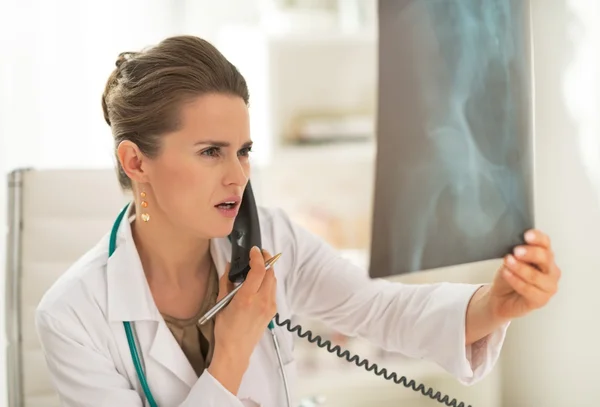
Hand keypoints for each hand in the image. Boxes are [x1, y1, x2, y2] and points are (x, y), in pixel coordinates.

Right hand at [208, 246, 276, 393]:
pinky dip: (268, 283)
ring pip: (274, 282)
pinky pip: (273, 292)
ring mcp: (269, 307)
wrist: (235, 351)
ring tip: (258, 267)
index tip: (254, 250)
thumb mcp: (221, 303)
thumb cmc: (225, 330)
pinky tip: (259, 283)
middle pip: (271, 273)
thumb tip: (229, 266)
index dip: (258, 256)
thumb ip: (226, 282)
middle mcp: (262, 301)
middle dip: (266, 260)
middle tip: (258, 254)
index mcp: (247, 298)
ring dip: (268, 271)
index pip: (259, 270)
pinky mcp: (272, 312)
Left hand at [489, 229, 560, 320]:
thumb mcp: (511, 259)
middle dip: (530, 253)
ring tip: (508, 262)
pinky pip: (529, 289)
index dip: (537, 238)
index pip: (545, 243)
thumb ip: (517, 251)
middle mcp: (550, 269)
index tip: (526, 235)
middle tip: (516, 251)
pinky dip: (516, 280)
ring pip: (536, 275)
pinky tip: (507, 274)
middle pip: (545, 258)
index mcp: (545, 255)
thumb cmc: (509, 276)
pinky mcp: (542, 300)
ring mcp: (549, 286)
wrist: (501, 297)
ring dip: (520, 268)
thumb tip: (515, 243)